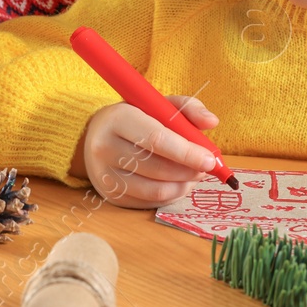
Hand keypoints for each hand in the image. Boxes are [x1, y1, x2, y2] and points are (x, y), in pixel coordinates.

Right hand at [77, 97, 219, 208]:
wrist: (94, 136)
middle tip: (205, 167)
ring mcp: (106, 176)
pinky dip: (171, 195)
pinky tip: (177, 183)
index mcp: (118, 119)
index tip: (210, 159)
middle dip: (189, 171)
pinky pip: (150, 202)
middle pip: (158, 168)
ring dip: (183, 185)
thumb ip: (188, 108)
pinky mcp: (111, 195)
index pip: (157, 139)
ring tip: (193, 175)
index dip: (187, 152)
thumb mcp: (157, 105)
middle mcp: (106, 148)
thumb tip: (212, 121)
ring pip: (156, 190)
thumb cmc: (135, 118)